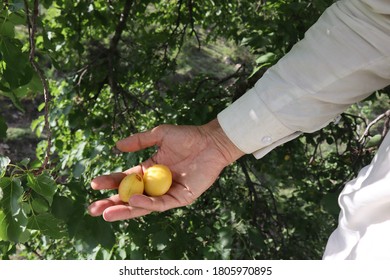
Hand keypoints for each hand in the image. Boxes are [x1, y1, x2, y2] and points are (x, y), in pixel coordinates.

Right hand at [87, 119, 243, 220]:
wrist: (211, 142)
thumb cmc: (187, 137)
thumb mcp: (159, 135)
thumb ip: (139, 141)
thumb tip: (116, 146)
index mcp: (148, 171)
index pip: (125, 180)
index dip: (110, 183)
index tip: (94, 183)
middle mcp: (155, 184)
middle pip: (130, 197)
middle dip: (111, 204)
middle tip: (92, 209)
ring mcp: (167, 193)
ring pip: (143, 205)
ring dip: (124, 210)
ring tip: (106, 213)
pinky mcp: (180, 198)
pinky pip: (161, 203)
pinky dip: (147, 203)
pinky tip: (133, 200)